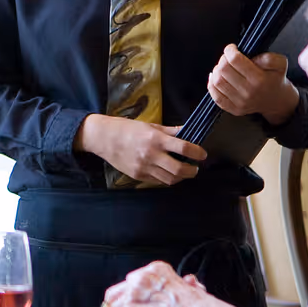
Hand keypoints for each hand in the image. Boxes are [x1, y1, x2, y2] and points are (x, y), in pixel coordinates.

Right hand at [79, 114, 205, 184]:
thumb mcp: (150, 125)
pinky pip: (158, 181)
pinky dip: (167, 179)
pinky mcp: (138, 175)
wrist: (104, 138)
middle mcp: (151, 154)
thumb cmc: (127, 128)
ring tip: (184, 172)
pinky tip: (169, 173)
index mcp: (156, 138)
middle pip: (179, 169)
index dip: (197, 153)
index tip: (202, 154)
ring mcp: (144, 167)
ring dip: (181, 177)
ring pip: (170, 179)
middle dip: (192, 171)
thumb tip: (188, 131)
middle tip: (195, 168)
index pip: (184, 148)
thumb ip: (171, 131)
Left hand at [207, 45, 298, 123]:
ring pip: (217, 82)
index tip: (232, 48)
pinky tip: (215, 77)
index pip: (235, 60)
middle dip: (223, 59)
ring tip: (223, 67)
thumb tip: (251, 59)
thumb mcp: (280, 64)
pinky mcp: (234, 109)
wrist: (277, 101)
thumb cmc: (276, 79)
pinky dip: (212, 85)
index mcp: (259, 79)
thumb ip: (269, 57)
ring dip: (217, 70)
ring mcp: (240, 102)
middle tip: (228, 57)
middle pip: (223, 70)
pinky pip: (216, 97)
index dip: (230, 50)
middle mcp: (248, 92)